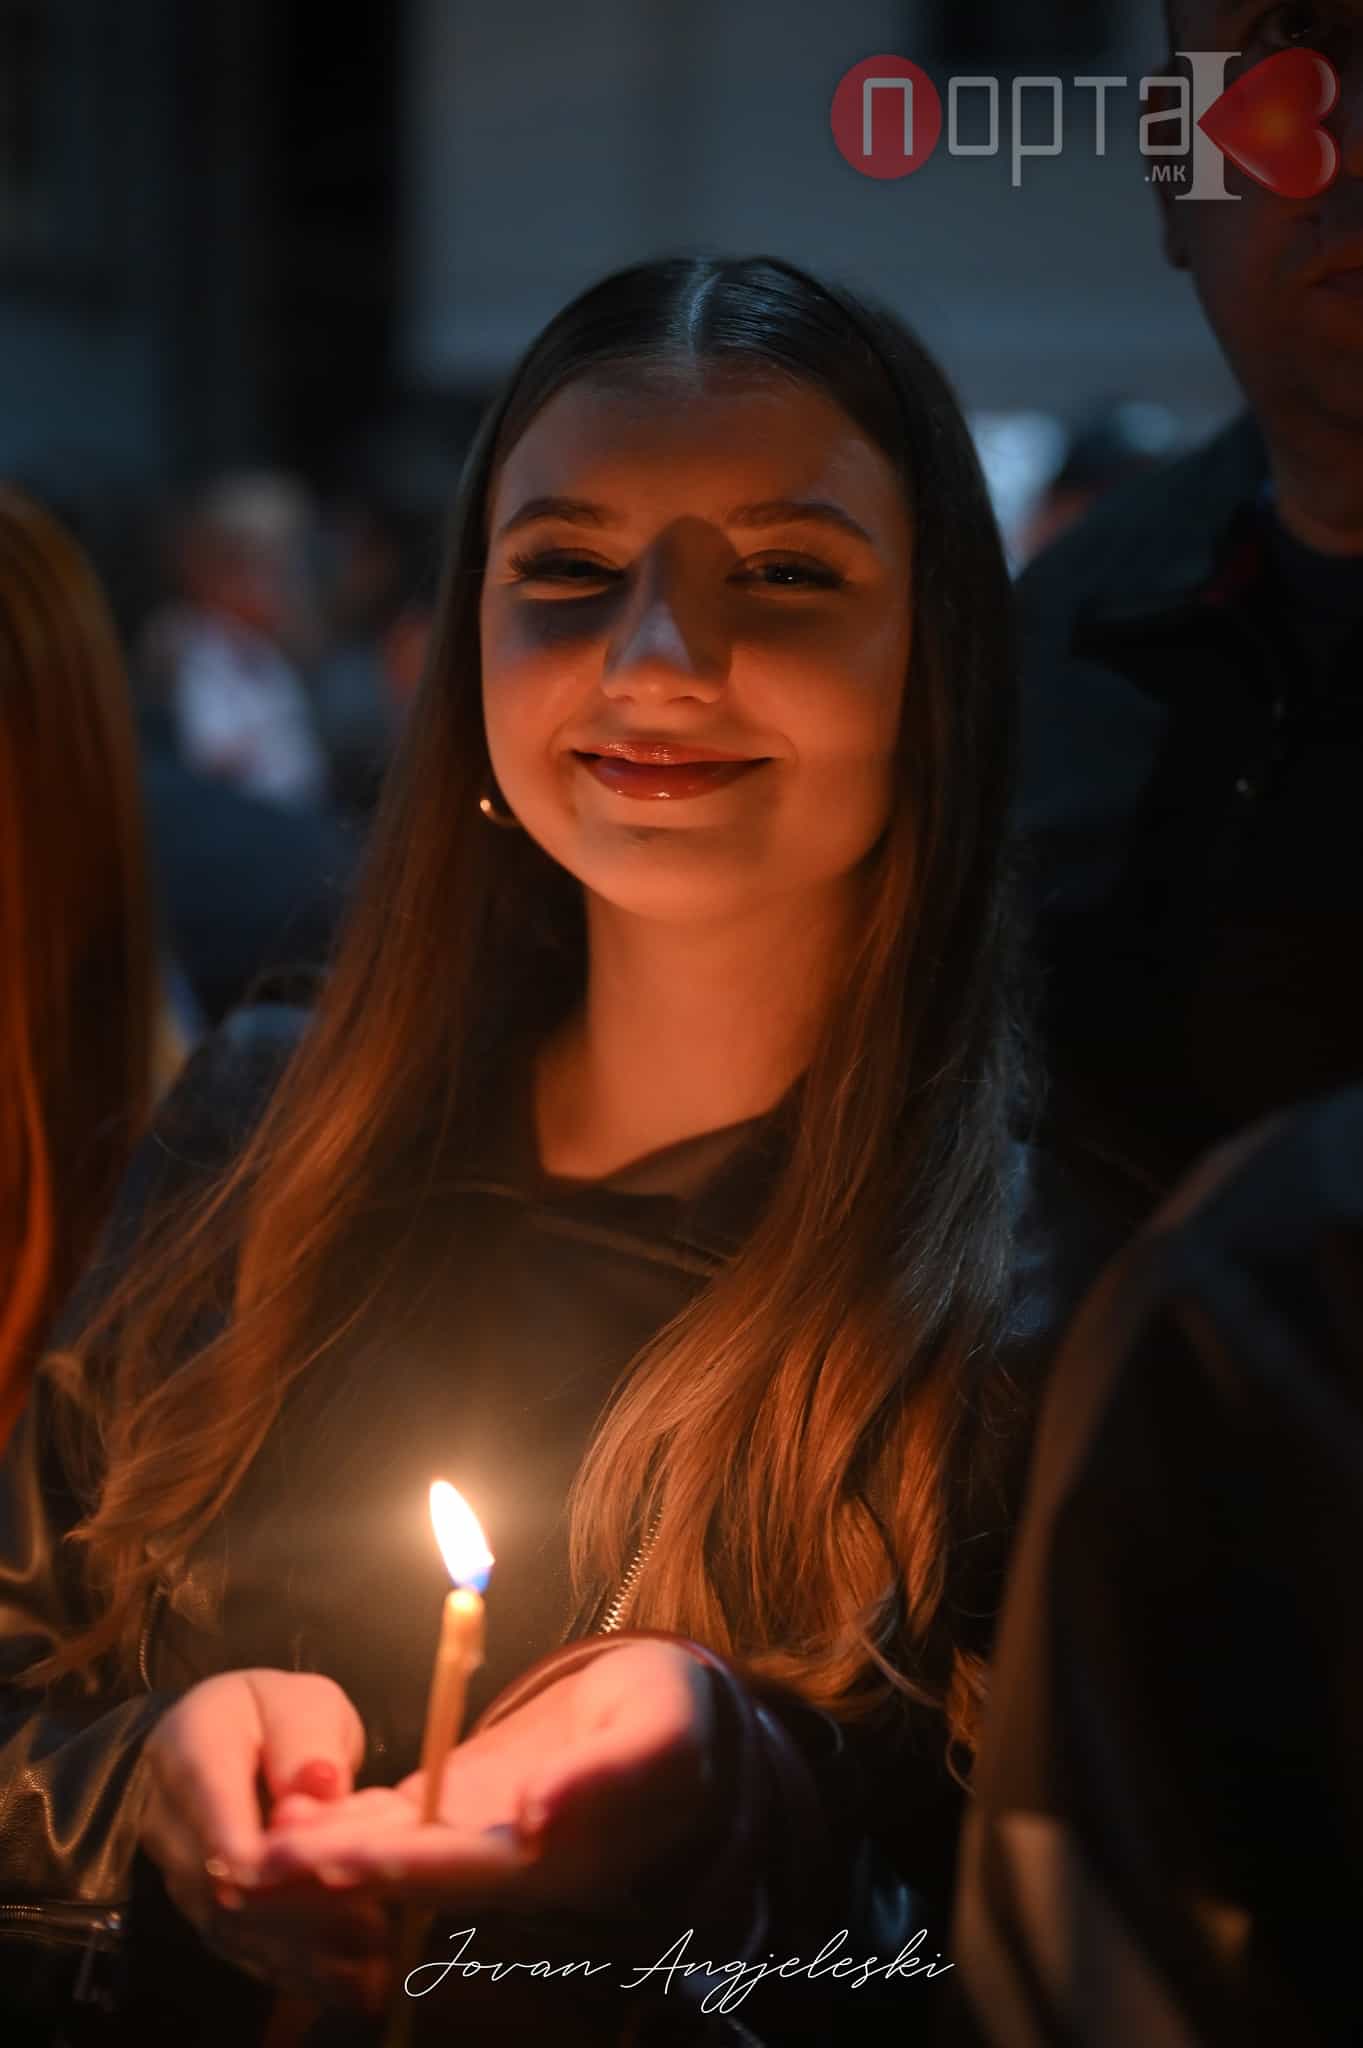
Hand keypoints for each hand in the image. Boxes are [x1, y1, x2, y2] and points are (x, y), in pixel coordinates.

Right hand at [139, 1668, 386, 2006]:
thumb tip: (318, 1786)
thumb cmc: (273, 1715)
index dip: (268, 1853)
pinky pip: (239, 1948)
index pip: (214, 1807)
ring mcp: (178, 1871)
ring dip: (300, 1948)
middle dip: (299, 1909)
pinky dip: (293, 1968)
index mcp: (189, 1748)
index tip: (328, 1873)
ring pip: (231, 1925)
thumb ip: (306, 1738)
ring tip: (371, 1962)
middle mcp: (169, 1819)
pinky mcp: (200, 1908)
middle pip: (223, 1880)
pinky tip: (349, 1983)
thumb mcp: (300, 1701)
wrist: (227, 1741)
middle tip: (372, 1926)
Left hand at [256, 1642, 718, 1916]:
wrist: (671, 1710)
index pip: (470, 1865)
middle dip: (334, 1874)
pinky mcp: (465, 1808)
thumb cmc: (676, 1715)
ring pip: (393, 1853)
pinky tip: (290, 1819)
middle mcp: (513, 1862)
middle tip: (255, 1868)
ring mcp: (484, 1839)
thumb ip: (604, 1776)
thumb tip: (542, 1816)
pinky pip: (397, 1823)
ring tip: (249, 1849)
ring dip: (324, 1854)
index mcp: (561, 1855)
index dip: (404, 1865)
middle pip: (414, 1874)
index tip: (340, 1865)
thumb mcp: (660, 1731)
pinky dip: (345, 1824)